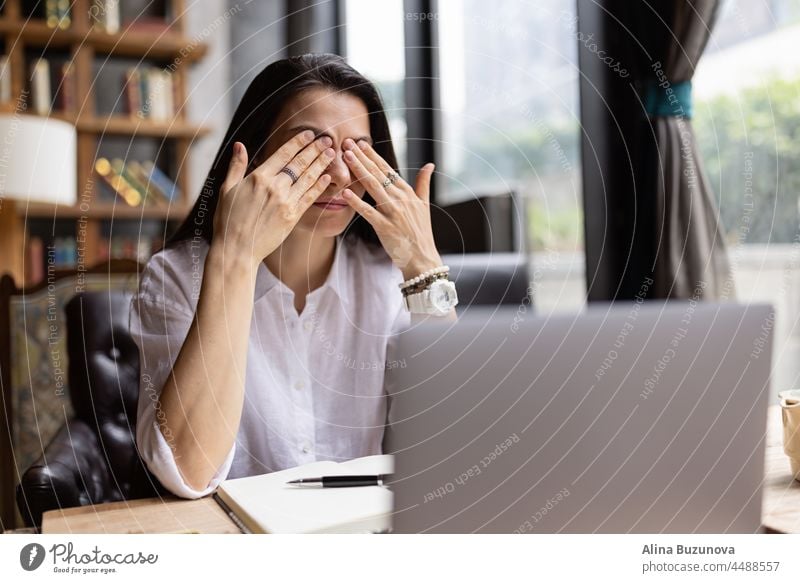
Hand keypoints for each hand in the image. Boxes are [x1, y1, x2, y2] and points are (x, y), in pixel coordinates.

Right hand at [212, 130, 334, 268]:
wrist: (237, 249)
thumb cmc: (228, 220)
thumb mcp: (226, 189)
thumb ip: (236, 166)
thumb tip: (240, 145)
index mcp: (258, 177)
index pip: (283, 154)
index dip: (299, 142)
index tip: (310, 134)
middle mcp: (274, 187)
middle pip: (300, 163)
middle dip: (315, 149)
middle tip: (328, 139)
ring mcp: (285, 202)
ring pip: (308, 178)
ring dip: (321, 163)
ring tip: (332, 153)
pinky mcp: (293, 216)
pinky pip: (310, 197)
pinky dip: (319, 186)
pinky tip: (327, 177)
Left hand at [340, 138, 442, 278]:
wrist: (422, 258)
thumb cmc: (421, 233)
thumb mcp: (424, 205)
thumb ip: (423, 183)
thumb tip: (430, 164)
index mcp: (407, 192)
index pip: (387, 169)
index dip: (373, 155)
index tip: (360, 143)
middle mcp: (400, 199)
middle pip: (378, 173)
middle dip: (362, 157)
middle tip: (347, 142)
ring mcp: (393, 213)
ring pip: (373, 187)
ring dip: (359, 170)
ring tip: (346, 157)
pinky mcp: (386, 227)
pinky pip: (369, 213)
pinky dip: (357, 203)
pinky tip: (345, 193)